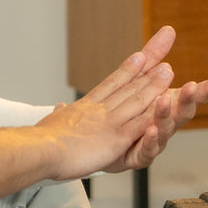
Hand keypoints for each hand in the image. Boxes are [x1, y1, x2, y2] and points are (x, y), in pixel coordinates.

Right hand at [38, 47, 175, 180]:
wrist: (38, 150)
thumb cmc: (40, 141)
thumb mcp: (52, 122)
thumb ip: (60, 114)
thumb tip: (60, 107)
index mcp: (86, 106)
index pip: (111, 84)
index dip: (127, 70)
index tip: (139, 57)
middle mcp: (101, 110)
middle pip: (128, 87)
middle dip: (148, 74)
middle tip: (164, 62)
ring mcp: (110, 122)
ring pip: (136, 101)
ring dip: (154, 87)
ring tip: (168, 73)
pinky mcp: (116, 138)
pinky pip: (139, 125)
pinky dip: (153, 115)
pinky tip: (165, 107)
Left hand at [109, 26, 207, 171]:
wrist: (98, 143)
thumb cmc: (126, 112)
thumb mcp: (139, 79)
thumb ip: (154, 56)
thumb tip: (169, 29)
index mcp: (169, 104)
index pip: (193, 94)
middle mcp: (166, 123)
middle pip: (183, 112)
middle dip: (188, 99)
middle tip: (190, 87)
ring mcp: (154, 140)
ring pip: (165, 130)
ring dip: (165, 115)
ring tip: (162, 100)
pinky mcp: (138, 155)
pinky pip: (147, 150)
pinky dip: (150, 141)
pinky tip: (149, 129)